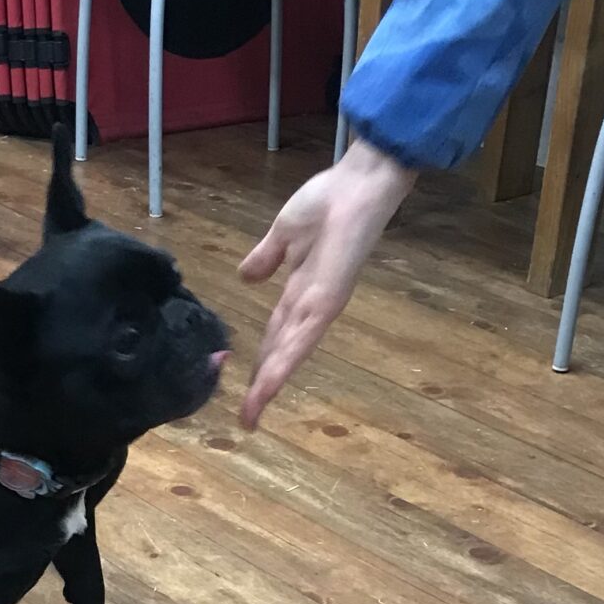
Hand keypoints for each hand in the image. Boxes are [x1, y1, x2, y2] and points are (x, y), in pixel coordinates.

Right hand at [239, 141, 413, 429]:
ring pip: (288, 355)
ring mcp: (320, 307)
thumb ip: (266, 257)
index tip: (247, 388)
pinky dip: (283, 363)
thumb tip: (246, 277)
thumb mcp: (283, 233)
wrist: (358, 185)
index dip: (261, 362)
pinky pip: (301, 338)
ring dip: (268, 385)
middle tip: (246, 418)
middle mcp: (310, 307)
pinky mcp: (326, 301)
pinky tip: (267, 386)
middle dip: (262, 385)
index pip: (276, 335)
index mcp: (300, 292)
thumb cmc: (326, 202)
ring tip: (251, 414)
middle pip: (281, 353)